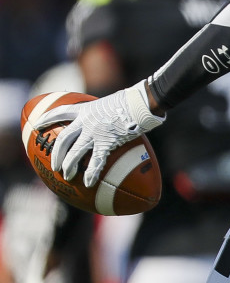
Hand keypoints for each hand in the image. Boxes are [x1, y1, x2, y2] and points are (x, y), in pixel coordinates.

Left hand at [31, 82, 163, 186]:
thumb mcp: (113, 100)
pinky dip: (91, 172)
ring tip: (66, 175)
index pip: (61, 112)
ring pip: (75, 152)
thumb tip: (114, 112)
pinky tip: (88, 182)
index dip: (47, 119)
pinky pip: (96, 161)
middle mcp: (86, 122)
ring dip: (68, 165)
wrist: (139, 102)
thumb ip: (107, 109)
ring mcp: (94, 133)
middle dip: (56, 153)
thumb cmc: (132, 99)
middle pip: (64, 139)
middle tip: (54, 165)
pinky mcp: (106, 142)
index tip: (37, 125)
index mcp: (86, 110)